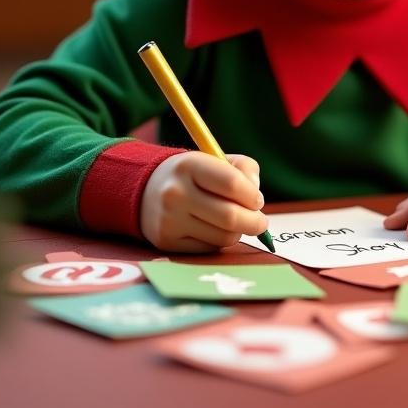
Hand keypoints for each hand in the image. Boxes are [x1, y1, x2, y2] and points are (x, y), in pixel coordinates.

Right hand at [140, 151, 267, 251]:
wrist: (146, 191)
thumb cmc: (194, 174)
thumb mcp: (216, 159)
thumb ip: (244, 169)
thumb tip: (257, 200)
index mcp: (190, 165)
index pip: (232, 184)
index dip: (252, 195)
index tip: (258, 200)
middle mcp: (176, 193)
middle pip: (230, 216)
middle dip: (254, 222)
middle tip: (261, 222)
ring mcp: (169, 220)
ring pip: (222, 236)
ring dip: (238, 232)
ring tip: (235, 222)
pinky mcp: (167, 242)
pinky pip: (209, 248)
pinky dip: (220, 241)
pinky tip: (215, 229)